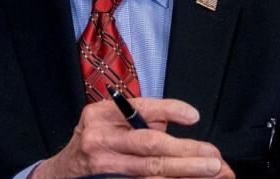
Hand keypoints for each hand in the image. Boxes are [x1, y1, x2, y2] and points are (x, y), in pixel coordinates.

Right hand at [32, 98, 232, 178]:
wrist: (63, 173)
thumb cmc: (95, 142)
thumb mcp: (108, 121)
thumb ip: (141, 119)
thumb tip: (184, 121)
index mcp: (101, 115)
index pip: (140, 108)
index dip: (170, 110)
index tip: (194, 116)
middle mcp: (100, 140)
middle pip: (151, 145)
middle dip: (189, 152)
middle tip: (216, 158)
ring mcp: (105, 168)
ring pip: (153, 172)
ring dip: (187, 173)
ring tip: (214, 172)